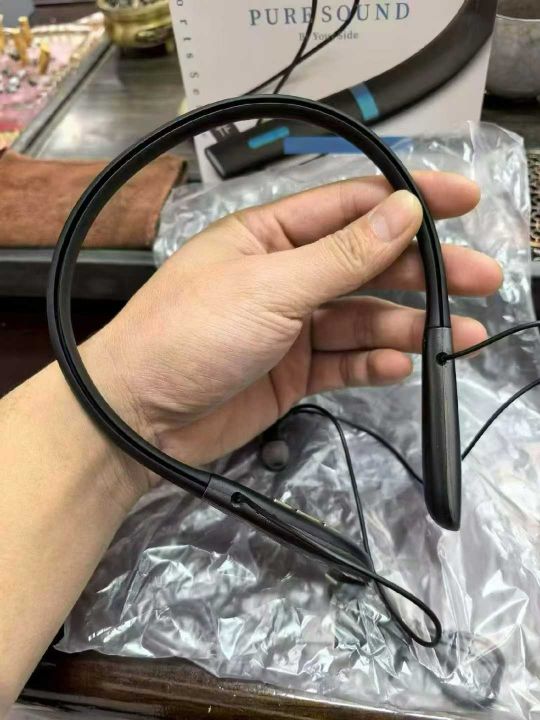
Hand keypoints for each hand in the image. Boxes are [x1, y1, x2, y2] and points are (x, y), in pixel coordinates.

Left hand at [85, 172, 501, 491]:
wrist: (138, 416)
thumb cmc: (190, 333)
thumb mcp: (270, 287)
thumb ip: (342, 255)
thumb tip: (403, 209)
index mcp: (271, 234)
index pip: (352, 205)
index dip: (409, 200)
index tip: (462, 200)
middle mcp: (286, 274)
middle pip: (368, 264)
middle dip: (424, 271)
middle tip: (481, 279)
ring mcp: (291, 325)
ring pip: (362, 318)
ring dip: (409, 325)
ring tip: (460, 336)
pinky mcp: (293, 372)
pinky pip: (344, 362)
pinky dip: (373, 363)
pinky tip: (400, 365)